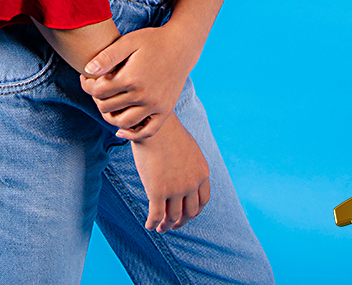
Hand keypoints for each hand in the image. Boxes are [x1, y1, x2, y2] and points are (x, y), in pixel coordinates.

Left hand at [80, 25, 190, 139]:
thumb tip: (87, 70)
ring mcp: (156, 105)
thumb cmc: (152, 41)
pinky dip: (133, 133)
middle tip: (96, 89)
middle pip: (108, 107)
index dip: (88, 85)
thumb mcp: (129, 42)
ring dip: (111, 116)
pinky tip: (121, 128)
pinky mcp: (165, 110)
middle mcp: (144, 95)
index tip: (85, 78)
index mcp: (131, 78)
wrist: (181, 46)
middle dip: (97, 98)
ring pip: (124, 122)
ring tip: (107, 103)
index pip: (99, 91)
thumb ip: (107, 56)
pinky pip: (147, 131)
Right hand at [131, 112, 209, 233]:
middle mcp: (192, 184)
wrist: (155, 124)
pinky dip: (153, 223)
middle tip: (173, 225)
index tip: (187, 215)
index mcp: (202, 173)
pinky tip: (148, 225)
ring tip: (160, 228)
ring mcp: (176, 189)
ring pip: (173, 217)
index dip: (194, 211)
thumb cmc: (168, 131)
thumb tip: (183, 172)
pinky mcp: (158, 191)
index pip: (203, 200)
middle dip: (181, 221)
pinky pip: (156, 215)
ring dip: (166, 226)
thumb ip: (190, 164)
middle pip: (189, 212)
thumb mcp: (188, 148)